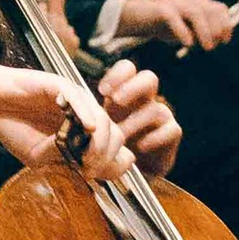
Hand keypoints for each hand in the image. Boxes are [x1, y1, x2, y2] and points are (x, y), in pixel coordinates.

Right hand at [0, 60, 128, 181]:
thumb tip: (91, 168)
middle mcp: (84, 116)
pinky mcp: (62, 86)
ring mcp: (76, 100)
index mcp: (82, 133)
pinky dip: (85, 115)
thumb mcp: (41, 158)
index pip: (113, 149)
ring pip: (103, 120)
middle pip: (116, 135)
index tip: (96, 174)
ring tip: (85, 155)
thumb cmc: (14, 129)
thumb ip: (66, 162)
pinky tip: (86, 128)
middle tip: (88, 167)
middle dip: (106, 156)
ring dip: (97, 142)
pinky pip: (80, 100)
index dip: (112, 163)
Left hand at [97, 59, 180, 175]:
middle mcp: (146, 100)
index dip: (117, 75)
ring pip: (157, 108)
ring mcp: (161, 116)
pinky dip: (155, 138)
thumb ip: (86, 113)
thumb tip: (66, 103)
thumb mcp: (95, 126)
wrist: (127, 170)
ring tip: (121, 136)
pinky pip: (171, 130)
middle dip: (132, 88)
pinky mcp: (171, 134)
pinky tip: (140, 147)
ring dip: (136, 123)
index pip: (127, 69)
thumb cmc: (108, 143)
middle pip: (149, 79)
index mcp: (126, 92)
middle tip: (116, 101)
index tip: (102, 91)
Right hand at [122, 0, 238, 55]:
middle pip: (210, 10)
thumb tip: (216, 41)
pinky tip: (187, 44)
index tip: (224, 41)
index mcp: (198, 5)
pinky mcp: (160, 9)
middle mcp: (189, 2)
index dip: (226, 25)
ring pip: (195, 12)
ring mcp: (175, 4)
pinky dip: (183, 30)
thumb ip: (201, 33)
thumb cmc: (166, 25)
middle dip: (217, 28)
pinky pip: (174, 18)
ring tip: (208, 48)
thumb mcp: (187, 30)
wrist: (138, 17)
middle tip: (213, 47)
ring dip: (205, 30)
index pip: (220, 9)